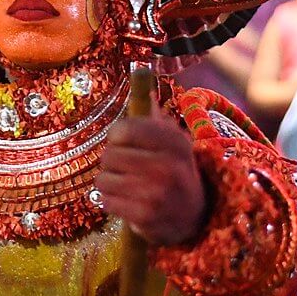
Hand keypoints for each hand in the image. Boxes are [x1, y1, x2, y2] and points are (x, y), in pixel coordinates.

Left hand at [98, 113, 205, 244]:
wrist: (194, 216)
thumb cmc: (174, 171)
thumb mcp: (172, 142)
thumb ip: (153, 116)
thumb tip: (143, 78)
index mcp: (175, 141)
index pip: (123, 130)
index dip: (116, 136)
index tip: (122, 142)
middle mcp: (168, 166)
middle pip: (108, 155)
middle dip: (111, 163)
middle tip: (126, 169)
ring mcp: (156, 193)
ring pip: (103, 179)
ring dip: (109, 184)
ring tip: (126, 186)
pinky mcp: (145, 216)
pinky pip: (105, 201)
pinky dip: (110, 202)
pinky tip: (125, 202)